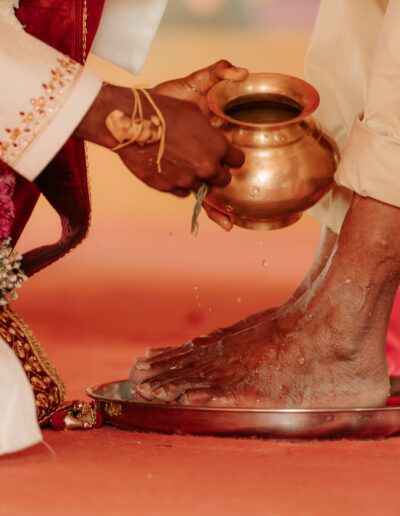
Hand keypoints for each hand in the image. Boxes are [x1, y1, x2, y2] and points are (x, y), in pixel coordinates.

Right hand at [153, 60, 247, 229]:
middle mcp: (206, 168)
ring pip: (200, 187)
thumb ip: (210, 134)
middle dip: (217, 172)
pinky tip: (170, 168)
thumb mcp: (195, 114)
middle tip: (206, 162)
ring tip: (183, 163)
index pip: (237, 161)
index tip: (226, 156)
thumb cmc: (164, 113)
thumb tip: (215, 141)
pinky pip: (181, 191)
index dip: (231, 157)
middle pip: (223, 180)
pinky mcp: (169, 187)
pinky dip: (178, 183)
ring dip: (196, 178)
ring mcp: (187, 180)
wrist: (133, 123)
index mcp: (217, 148)